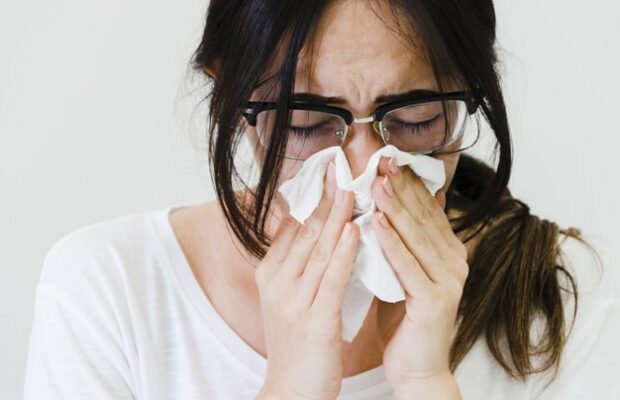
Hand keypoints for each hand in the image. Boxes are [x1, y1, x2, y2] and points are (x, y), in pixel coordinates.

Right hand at [255, 162, 359, 399]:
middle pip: (304, 231)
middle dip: (324, 197)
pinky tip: (354, 230)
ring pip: (319, 249)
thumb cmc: (298, 343)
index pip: (291, 226)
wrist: (292, 390)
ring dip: (337, 216)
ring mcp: (293, 300)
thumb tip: (317, 230)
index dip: (310, 197)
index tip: (326, 173)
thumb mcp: (289, 298)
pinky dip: (344, 251)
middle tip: (340, 168)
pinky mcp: (314, 319)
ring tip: (351, 188)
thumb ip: (299, 264)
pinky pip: (332, 277)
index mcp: (270, 274)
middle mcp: (277, 283)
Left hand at [370, 157, 467, 397]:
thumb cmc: (403, 321)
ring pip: (417, 237)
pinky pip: (408, 266)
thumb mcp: (400, 273)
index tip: (388, 159)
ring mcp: (448, 281)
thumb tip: (378, 210)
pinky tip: (377, 221)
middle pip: (423, 217)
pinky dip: (392, 242)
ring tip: (378, 182)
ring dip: (396, 207)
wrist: (416, 369)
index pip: (427, 210)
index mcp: (446, 253)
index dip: (408, 184)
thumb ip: (396, 245)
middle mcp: (453, 262)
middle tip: (383, 159)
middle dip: (401, 186)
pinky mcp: (435, 300)